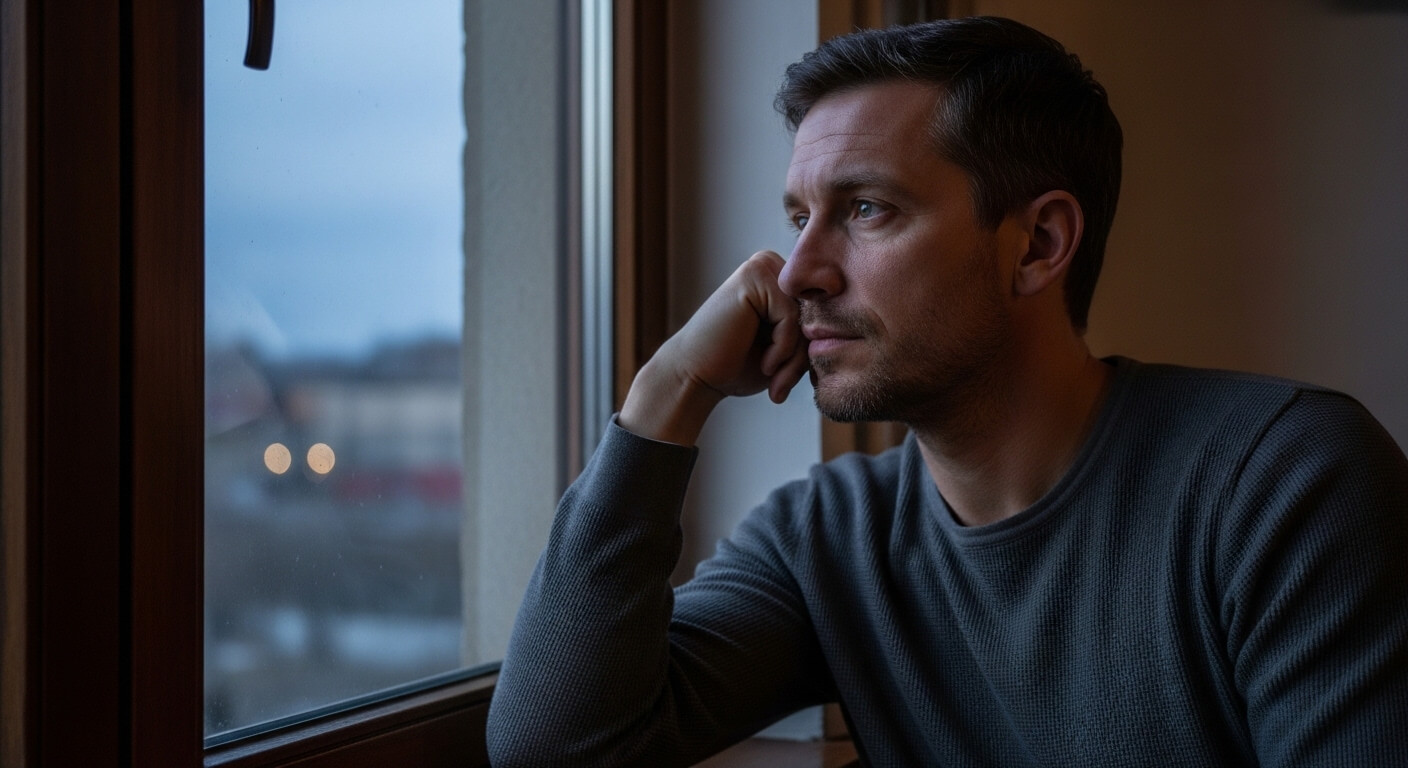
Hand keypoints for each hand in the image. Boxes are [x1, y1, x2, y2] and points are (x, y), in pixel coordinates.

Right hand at [620, 251, 809, 444]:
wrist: (695, 377)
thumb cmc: (738, 366)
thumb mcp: (787, 349)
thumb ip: (811, 332)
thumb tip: (852, 320)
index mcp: (780, 280)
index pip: (820, 313)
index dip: (809, 350)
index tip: (789, 381)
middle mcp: (772, 266)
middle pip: (816, 313)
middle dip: (803, 355)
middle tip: (782, 386)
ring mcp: (762, 266)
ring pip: (806, 317)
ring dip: (794, 357)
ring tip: (774, 378)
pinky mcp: (753, 275)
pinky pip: (791, 317)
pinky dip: (782, 348)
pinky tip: (764, 364)